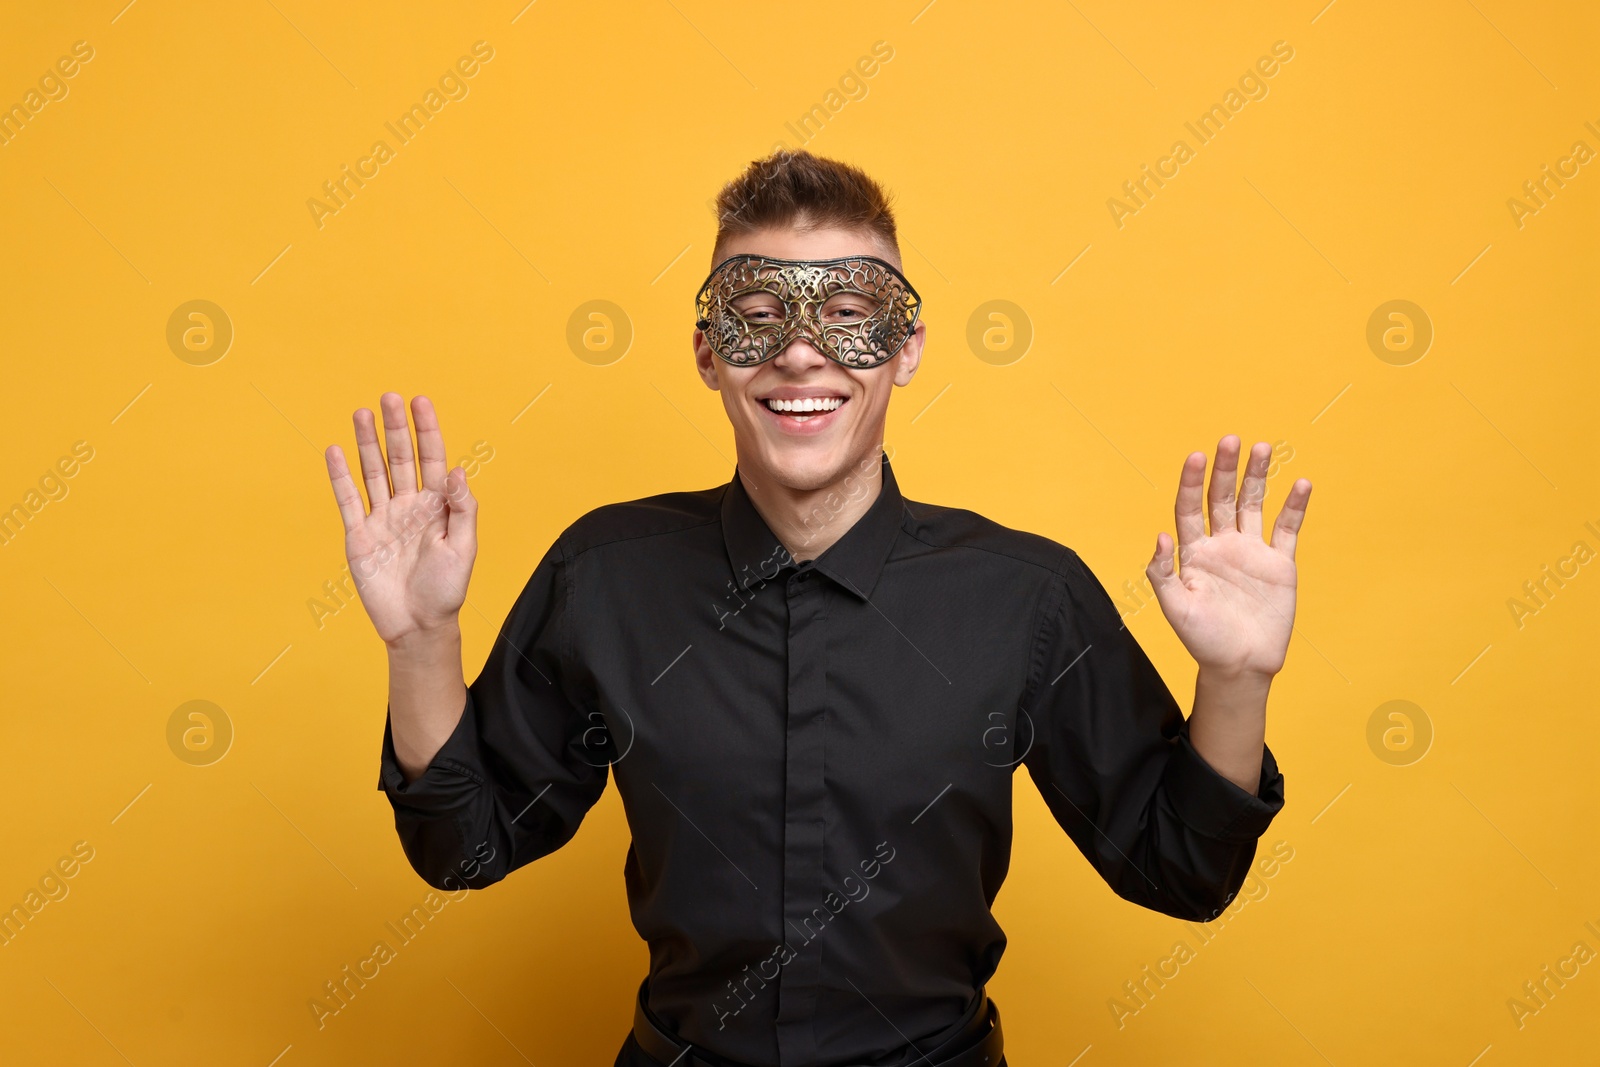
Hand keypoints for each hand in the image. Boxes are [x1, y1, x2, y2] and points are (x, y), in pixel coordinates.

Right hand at [324, 393, 477, 645]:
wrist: (417, 626)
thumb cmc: (446, 591)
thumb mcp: (463, 549)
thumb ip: (461, 509)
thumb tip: (457, 471)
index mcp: (438, 507)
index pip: (432, 459)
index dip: (427, 431)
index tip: (420, 401)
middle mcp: (409, 506)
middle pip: (401, 458)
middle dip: (396, 428)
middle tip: (389, 398)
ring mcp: (383, 519)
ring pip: (373, 472)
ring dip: (368, 443)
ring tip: (362, 412)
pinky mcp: (360, 536)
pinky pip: (349, 500)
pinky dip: (341, 476)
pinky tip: (336, 450)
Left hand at [1146, 436, 1310, 677]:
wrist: (1241, 666)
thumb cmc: (1203, 641)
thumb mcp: (1176, 609)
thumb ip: (1163, 573)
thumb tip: (1161, 536)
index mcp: (1194, 553)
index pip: (1190, 509)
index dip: (1192, 482)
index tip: (1196, 456)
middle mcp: (1222, 546)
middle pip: (1222, 498)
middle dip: (1225, 469)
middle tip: (1231, 440)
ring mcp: (1251, 552)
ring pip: (1253, 505)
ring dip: (1257, 477)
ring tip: (1262, 448)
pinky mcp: (1279, 564)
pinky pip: (1287, 529)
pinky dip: (1295, 507)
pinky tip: (1300, 484)